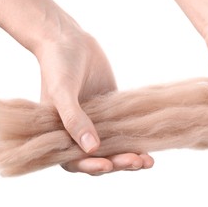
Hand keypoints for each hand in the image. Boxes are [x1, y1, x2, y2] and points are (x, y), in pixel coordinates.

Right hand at [36, 29, 153, 174]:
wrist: (69, 39)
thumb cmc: (57, 65)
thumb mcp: (62, 92)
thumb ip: (74, 119)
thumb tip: (91, 149)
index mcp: (58, 133)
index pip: (74, 160)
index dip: (90, 166)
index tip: (108, 165)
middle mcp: (77, 132)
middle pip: (99, 157)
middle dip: (118, 162)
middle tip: (137, 161)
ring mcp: (96, 123)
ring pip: (114, 147)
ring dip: (129, 156)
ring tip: (148, 161)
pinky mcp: (111, 112)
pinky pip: (123, 130)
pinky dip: (135, 139)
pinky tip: (150, 146)